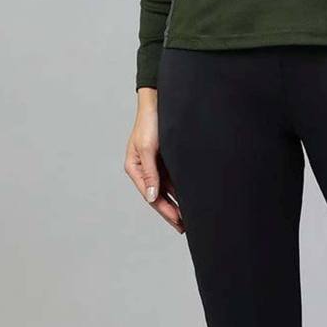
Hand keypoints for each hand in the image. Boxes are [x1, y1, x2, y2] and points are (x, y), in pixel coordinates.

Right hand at [124, 89, 184, 233]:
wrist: (160, 99)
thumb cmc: (151, 122)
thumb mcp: (148, 148)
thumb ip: (150, 173)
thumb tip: (152, 197)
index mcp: (135, 168)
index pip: (152, 196)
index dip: (165, 210)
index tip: (179, 222)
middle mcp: (145, 168)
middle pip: (160, 195)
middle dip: (172, 211)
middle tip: (186, 227)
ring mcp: (157, 162)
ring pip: (168, 187)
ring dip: (178, 200)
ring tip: (191, 215)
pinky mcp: (167, 156)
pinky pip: (175, 175)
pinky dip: (182, 186)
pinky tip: (191, 195)